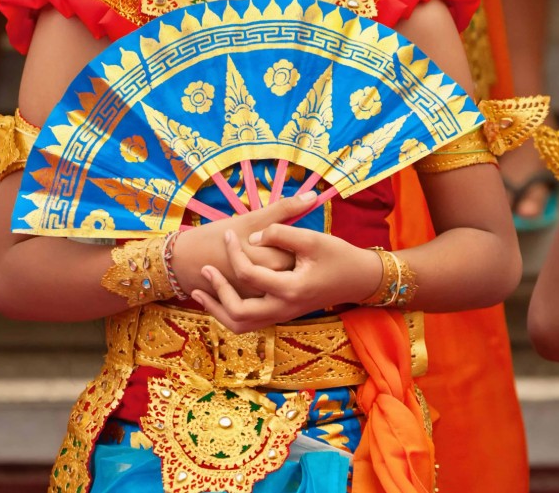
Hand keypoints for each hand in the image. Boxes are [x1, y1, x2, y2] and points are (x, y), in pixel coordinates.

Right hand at [172, 193, 316, 296]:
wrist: (185, 263)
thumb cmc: (215, 237)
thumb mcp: (249, 219)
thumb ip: (284, 208)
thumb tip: (313, 195)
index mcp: (273, 262)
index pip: (303, 252)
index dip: (300, 241)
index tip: (292, 233)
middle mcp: (271, 286)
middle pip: (297, 269)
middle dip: (292, 256)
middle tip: (284, 245)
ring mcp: (262, 300)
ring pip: (285, 284)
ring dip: (284, 272)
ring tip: (272, 258)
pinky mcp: (253, 308)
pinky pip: (271, 296)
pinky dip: (272, 284)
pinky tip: (265, 271)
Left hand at [194, 224, 381, 332]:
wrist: (358, 279)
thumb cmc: (338, 255)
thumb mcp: (312, 238)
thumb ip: (280, 233)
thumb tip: (251, 239)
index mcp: (291, 288)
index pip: (248, 273)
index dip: (233, 251)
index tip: (228, 233)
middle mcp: (284, 308)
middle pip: (238, 312)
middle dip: (217, 291)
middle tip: (205, 269)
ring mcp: (282, 315)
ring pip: (241, 325)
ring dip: (218, 310)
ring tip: (200, 292)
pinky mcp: (282, 314)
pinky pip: (249, 323)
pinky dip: (230, 313)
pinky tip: (220, 296)